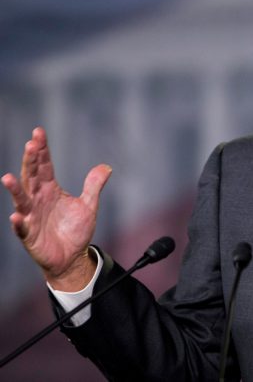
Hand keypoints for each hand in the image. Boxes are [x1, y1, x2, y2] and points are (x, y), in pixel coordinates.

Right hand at [1, 127, 111, 290]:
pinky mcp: (30, 235)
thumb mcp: (88, 205)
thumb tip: (106, 167)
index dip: (42, 150)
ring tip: (7, 177)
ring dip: (14, 190)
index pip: (44, 166)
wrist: (72, 257)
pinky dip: (18, 222)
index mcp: (50, 190)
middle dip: (30, 161)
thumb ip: (93, 185)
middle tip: (30, 144)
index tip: (38, 133)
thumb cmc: (75, 230)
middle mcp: (38, 200)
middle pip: (32, 177)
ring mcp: (31, 217)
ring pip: (21, 200)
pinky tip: (16, 215)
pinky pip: (22, 228)